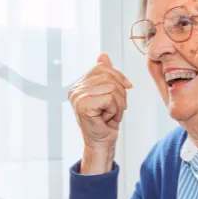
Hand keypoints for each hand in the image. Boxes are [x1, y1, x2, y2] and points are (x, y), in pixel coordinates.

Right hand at [68, 53, 132, 173]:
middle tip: (115, 108)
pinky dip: (115, 110)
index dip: (118, 78)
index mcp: (79, 85)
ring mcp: (77, 97)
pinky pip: (110, 98)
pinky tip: (107, 118)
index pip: (103, 68)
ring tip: (110, 114)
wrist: (102, 143)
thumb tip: (103, 55)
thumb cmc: (105, 121)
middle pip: (109, 77)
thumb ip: (105, 75)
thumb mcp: (109, 94)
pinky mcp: (83, 105)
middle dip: (120, 94)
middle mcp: (75, 89)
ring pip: (112, 88)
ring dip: (118, 104)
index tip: (122, 91)